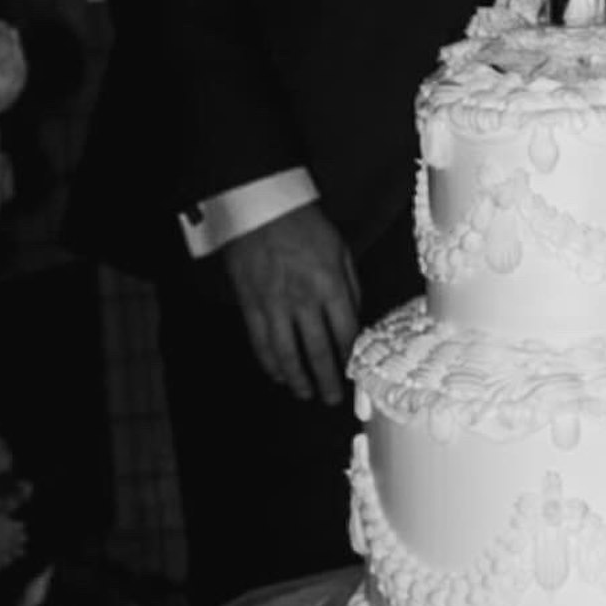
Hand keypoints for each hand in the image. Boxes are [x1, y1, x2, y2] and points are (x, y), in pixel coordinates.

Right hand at [219, 204, 359, 403]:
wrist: (261, 207)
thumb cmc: (305, 224)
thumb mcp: (340, 248)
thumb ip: (350, 286)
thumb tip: (355, 319)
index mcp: (330, 284)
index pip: (345, 332)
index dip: (350, 357)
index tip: (354, 371)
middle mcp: (303, 299)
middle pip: (317, 350)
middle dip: (327, 379)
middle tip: (332, 398)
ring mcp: (274, 304)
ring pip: (286, 353)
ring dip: (297, 378)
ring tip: (305, 393)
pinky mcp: (250, 304)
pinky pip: (260, 341)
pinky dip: (268, 362)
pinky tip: (277, 374)